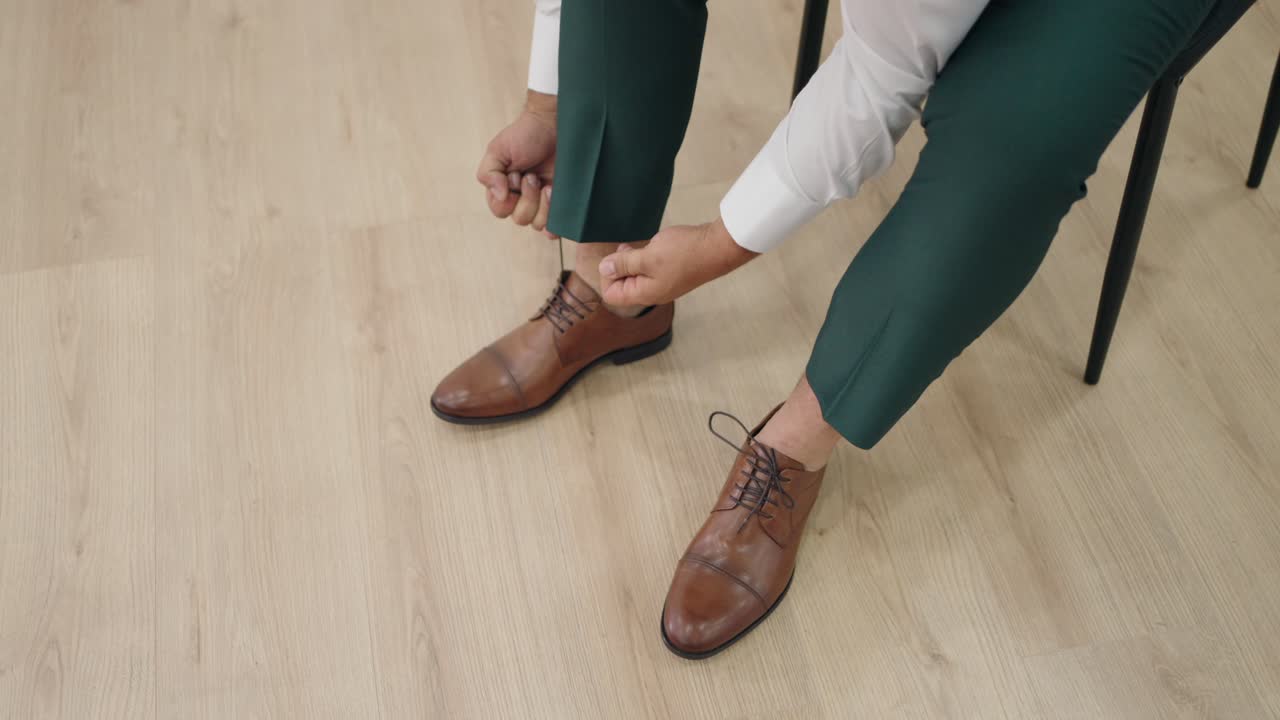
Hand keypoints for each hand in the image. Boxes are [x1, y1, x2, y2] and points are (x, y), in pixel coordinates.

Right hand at [476, 90, 557, 233]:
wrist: (555, 123)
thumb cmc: (526, 134)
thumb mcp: (498, 150)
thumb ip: (489, 174)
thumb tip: (499, 196)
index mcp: (505, 189)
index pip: (500, 211)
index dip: (507, 199)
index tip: (515, 176)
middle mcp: (524, 198)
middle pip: (521, 219)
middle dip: (528, 198)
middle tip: (533, 176)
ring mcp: (544, 202)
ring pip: (538, 224)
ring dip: (543, 204)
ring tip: (548, 184)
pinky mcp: (563, 202)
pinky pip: (558, 225)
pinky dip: (557, 219)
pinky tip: (556, 199)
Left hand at [597, 218, 757, 305]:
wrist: (718, 247)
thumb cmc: (684, 252)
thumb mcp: (648, 256)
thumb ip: (624, 264)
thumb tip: (603, 269)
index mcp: (645, 293)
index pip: (612, 295)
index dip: (607, 277)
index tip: (616, 258)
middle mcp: (653, 292)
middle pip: (623, 285)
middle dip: (620, 266)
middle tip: (628, 248)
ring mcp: (664, 283)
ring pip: (637, 275)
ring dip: (633, 260)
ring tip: (641, 245)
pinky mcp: (672, 273)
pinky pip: (650, 269)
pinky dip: (646, 257)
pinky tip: (654, 245)